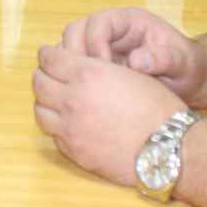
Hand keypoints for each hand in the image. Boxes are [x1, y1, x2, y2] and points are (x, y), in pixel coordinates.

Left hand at [31, 45, 185, 186]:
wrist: (168, 147)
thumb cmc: (157, 107)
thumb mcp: (128, 73)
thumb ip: (97, 67)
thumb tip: (79, 63)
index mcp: (87, 73)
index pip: (49, 58)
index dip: (48, 55)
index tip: (49, 55)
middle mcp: (72, 99)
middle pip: (38, 82)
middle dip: (43, 75)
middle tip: (50, 75)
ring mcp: (70, 128)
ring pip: (40, 110)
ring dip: (46, 102)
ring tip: (57, 101)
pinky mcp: (75, 152)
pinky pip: (54, 135)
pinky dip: (57, 126)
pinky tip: (69, 124)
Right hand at [57, 7, 206, 97]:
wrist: (189, 80)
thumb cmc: (187, 66)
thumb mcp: (182, 62)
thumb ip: (163, 58)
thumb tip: (137, 60)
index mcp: (129, 22)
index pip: (98, 23)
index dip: (95, 43)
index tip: (104, 68)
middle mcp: (110, 31)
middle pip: (75, 32)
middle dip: (75, 55)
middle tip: (85, 81)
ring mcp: (100, 48)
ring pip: (68, 49)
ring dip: (70, 69)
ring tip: (83, 91)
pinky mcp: (96, 67)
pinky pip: (74, 68)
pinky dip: (73, 80)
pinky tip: (84, 98)